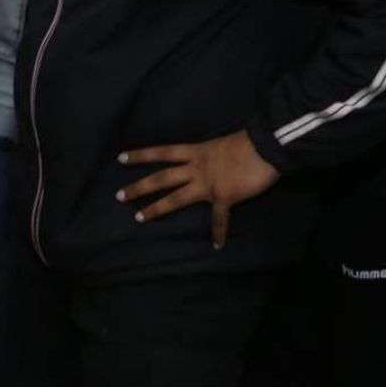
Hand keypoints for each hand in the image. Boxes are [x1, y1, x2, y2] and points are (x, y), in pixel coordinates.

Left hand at [117, 130, 280, 248]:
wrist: (267, 146)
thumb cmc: (248, 141)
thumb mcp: (221, 144)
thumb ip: (210, 154)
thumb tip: (210, 160)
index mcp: (196, 152)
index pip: (162, 152)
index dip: (141, 155)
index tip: (120, 158)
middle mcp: (196, 168)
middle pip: (160, 178)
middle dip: (138, 187)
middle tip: (118, 196)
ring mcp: (207, 184)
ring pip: (176, 198)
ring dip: (157, 209)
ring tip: (140, 219)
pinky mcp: (224, 197)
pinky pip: (220, 218)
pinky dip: (219, 232)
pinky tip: (217, 245)